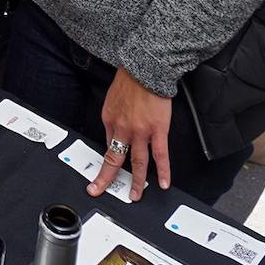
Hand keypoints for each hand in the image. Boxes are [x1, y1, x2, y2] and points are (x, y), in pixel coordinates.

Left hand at [91, 68, 171, 200]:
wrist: (145, 68)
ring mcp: (140, 132)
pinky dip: (163, 172)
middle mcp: (122, 128)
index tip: (106, 170)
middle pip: (114, 158)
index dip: (109, 158)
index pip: (108, 144)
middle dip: (107, 178)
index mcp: (109, 120)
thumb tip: (116, 135)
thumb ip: (113, 118)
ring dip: (136, 182)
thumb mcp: (111, 99)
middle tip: (101, 190)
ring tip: (135, 195)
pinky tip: (164, 183)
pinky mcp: (157, 131)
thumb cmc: (130, 80)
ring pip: (137, 163)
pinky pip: (160, 156)